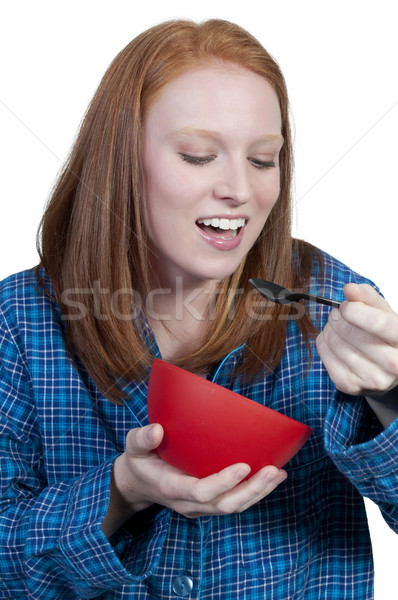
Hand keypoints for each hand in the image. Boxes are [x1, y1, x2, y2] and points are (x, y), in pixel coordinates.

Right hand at [113, 424, 286, 518]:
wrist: (138, 484)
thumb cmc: (140, 460)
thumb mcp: (133, 447)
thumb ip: (142, 438)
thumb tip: (157, 429)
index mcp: (172, 489)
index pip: (201, 492)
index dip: (224, 482)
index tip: (244, 465)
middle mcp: (190, 503)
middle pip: (226, 505)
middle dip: (252, 490)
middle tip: (274, 470)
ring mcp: (201, 507)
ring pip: (234, 507)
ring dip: (259, 492)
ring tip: (280, 473)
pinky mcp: (210, 503)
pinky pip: (235, 502)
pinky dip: (256, 491)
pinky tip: (273, 475)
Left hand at [316, 283, 397, 397]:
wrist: (386, 369)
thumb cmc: (384, 336)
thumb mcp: (384, 312)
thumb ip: (367, 297)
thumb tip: (349, 289)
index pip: (377, 322)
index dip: (354, 310)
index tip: (346, 306)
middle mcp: (393, 365)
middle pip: (352, 333)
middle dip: (338, 318)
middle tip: (338, 314)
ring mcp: (372, 379)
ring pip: (336, 344)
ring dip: (329, 329)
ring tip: (335, 326)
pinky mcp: (351, 386)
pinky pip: (325, 357)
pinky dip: (322, 343)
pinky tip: (330, 340)